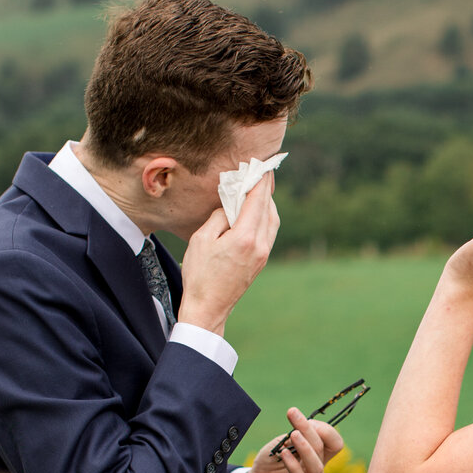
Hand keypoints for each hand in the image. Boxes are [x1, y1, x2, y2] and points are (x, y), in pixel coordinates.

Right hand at [177, 170, 279, 334]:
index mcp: (245, 237)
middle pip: (269, 208)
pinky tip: (256, 210)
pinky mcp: (262, 260)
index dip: (260, 179)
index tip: (261, 164)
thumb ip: (219, 216)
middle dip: (265, 188)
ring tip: (257, 188)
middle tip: (259, 172)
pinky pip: (269, 231)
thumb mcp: (202, 239)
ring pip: (272, 220)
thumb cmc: (199, 274)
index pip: (257, 200)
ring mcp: (263, 254)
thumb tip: (231, 204)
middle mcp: (260, 245)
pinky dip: (265, 216)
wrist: (208, 308)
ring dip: (267, 202)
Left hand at [237, 408, 344, 472]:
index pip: (334, 442)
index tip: (301, 417)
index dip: (324, 428)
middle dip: (308, 428)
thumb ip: (294, 436)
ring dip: (305, 447)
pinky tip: (283, 454)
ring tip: (293, 434)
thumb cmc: (269, 464)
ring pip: (316, 466)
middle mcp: (316, 471)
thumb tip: (305, 425)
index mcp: (317, 457)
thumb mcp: (281, 444)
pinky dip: (293, 465)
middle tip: (292, 414)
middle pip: (322, 447)